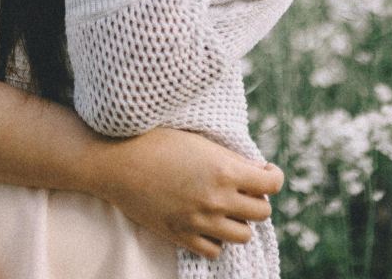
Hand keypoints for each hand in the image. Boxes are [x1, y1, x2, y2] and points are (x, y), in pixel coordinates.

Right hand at [88, 127, 283, 259]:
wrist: (117, 162)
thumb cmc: (157, 142)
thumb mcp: (200, 141)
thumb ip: (229, 158)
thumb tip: (254, 169)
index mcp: (225, 170)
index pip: (272, 183)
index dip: (274, 176)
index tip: (266, 172)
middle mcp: (217, 199)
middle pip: (262, 212)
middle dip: (258, 199)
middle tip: (245, 190)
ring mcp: (200, 221)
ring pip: (243, 236)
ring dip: (240, 222)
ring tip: (228, 208)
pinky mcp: (181, 236)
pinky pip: (214, 250)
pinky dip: (216, 239)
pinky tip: (209, 223)